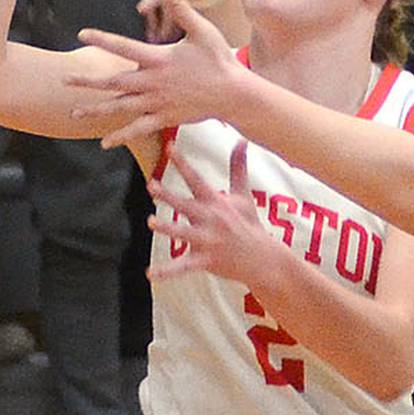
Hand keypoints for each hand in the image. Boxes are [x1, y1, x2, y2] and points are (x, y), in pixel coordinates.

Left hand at [72, 0, 240, 143]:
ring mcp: (157, 103)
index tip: (82, 34)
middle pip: (114, 82)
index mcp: (159, 59)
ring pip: (121, 107)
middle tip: (65, 79)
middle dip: (88, 81)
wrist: (233, 94)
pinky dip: (121, 135)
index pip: (124, 47)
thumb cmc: (219, 60)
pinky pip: (138, 129)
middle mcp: (153, 83)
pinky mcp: (164, 118)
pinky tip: (104, 143)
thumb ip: (185, 12)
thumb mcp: (204, 32)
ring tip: (74, 112)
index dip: (102, 39)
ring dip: (96, 110)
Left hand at [145, 128, 271, 287]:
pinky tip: (151, 274)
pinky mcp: (206, 261)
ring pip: (183, 233)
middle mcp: (210, 219)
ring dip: (167, 228)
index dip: (182, 162)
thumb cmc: (249, 225)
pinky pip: (183, 267)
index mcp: (215, 202)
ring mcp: (208, 241)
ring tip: (151, 222)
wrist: (262, 259)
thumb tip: (242, 140)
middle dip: (168, 196)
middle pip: (186, 204)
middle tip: (151, 185)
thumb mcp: (244, 195)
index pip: (196, 178)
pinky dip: (167, 272)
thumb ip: (238, 167)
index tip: (169, 146)